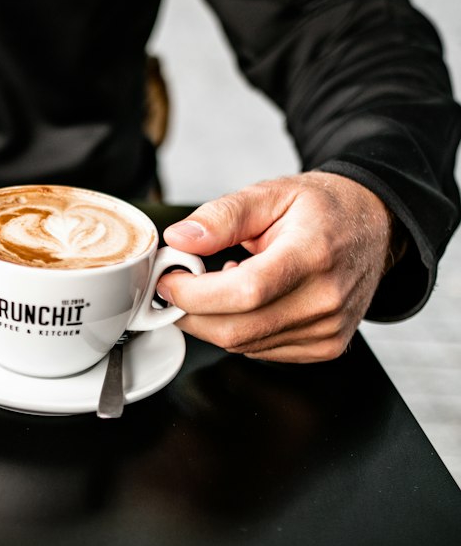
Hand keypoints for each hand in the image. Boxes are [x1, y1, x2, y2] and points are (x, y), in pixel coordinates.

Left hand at [156, 172, 394, 362]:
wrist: (374, 226)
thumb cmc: (324, 209)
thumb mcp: (271, 194)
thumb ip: (222, 216)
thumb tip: (180, 239)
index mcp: (313, 254)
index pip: (244, 293)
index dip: (194, 293)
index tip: (170, 280)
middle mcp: (326, 299)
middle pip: (236, 329)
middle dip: (192, 312)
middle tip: (182, 285)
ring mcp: (329, 329)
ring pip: (243, 345)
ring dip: (216, 321)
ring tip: (227, 282)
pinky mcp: (326, 347)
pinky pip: (261, 351)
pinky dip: (242, 330)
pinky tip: (252, 301)